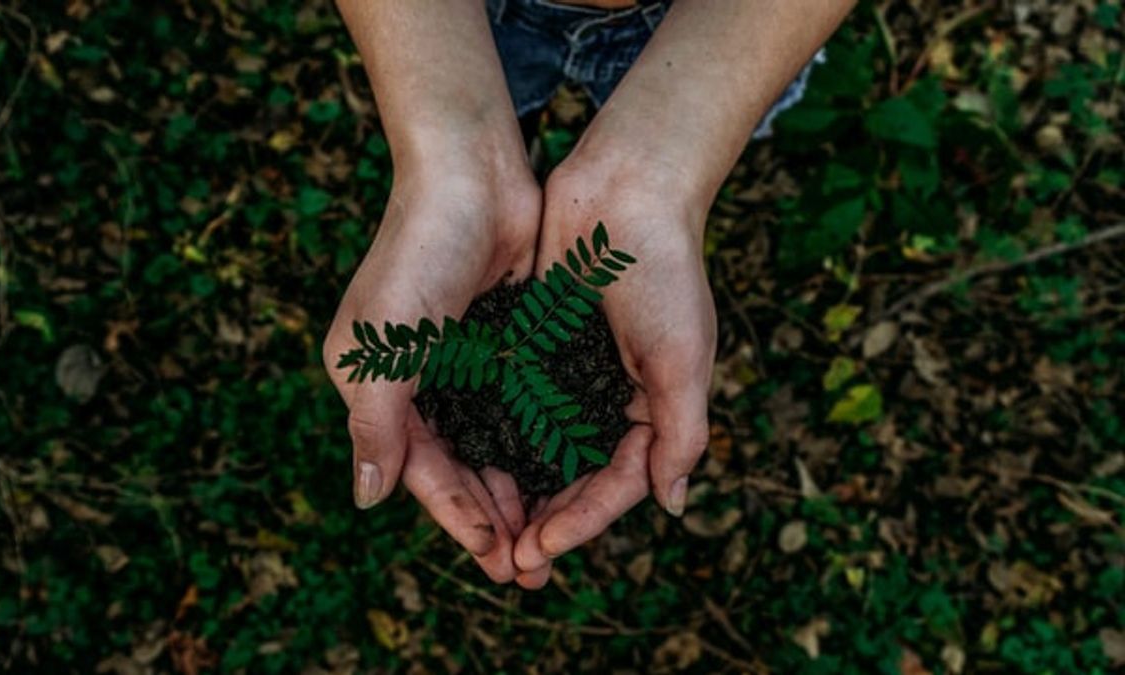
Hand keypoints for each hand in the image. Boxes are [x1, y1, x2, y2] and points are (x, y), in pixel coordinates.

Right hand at [323, 148, 539, 582]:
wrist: (471, 173)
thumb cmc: (418, 253)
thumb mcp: (384, 345)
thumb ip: (375, 423)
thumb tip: (367, 499)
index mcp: (377, 385)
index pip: (420, 469)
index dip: (456, 516)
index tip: (496, 557)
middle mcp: (418, 381)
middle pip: (459, 467)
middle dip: (493, 518)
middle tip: (531, 570)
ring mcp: (464, 362)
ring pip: (494, 445)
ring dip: (519, 491)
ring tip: (552, 537)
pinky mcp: (504, 342)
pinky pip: (522, 408)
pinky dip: (539, 443)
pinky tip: (566, 474)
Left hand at [512, 152, 715, 587]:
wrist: (626, 188)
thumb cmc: (665, 271)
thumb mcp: (684, 357)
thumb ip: (681, 433)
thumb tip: (672, 505)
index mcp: (651, 408)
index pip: (616, 484)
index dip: (581, 521)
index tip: (541, 548)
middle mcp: (608, 398)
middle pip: (573, 478)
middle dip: (544, 521)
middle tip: (508, 563)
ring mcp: (569, 373)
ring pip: (537, 449)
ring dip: (514, 491)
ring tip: (484, 531)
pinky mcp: (534, 345)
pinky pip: (511, 402)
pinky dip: (494, 435)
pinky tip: (466, 463)